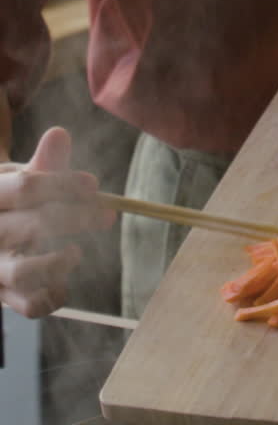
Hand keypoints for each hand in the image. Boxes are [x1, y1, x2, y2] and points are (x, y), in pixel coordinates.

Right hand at [0, 126, 115, 316]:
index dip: (64, 185)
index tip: (94, 185)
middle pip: (33, 225)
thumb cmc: (11, 201)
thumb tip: (60, 134)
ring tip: (76, 253)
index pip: (27, 188)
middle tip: (106, 216)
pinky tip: (63, 283)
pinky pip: (28, 305)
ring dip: (59, 262)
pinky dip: (51, 297)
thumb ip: (44, 162)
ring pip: (23, 272)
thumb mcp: (20, 177)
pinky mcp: (2, 296)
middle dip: (76, 219)